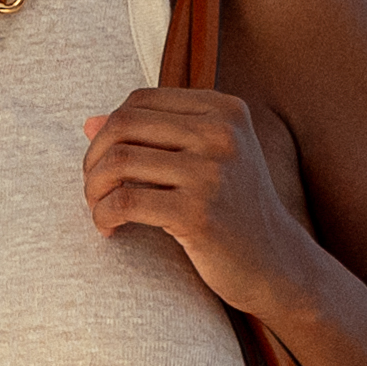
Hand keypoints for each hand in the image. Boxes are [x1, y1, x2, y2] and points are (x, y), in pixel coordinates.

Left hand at [83, 83, 334, 325]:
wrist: (277, 264)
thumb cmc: (233, 211)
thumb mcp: (204, 160)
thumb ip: (152, 136)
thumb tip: (88, 122)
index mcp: (225, 110)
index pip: (140, 100)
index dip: (109, 130)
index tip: (106, 164)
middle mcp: (221, 133)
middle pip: (123, 125)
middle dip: (95, 159)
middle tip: (94, 190)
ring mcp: (212, 172)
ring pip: (118, 162)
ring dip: (94, 190)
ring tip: (99, 210)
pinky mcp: (198, 213)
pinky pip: (125, 201)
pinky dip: (103, 215)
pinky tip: (109, 229)